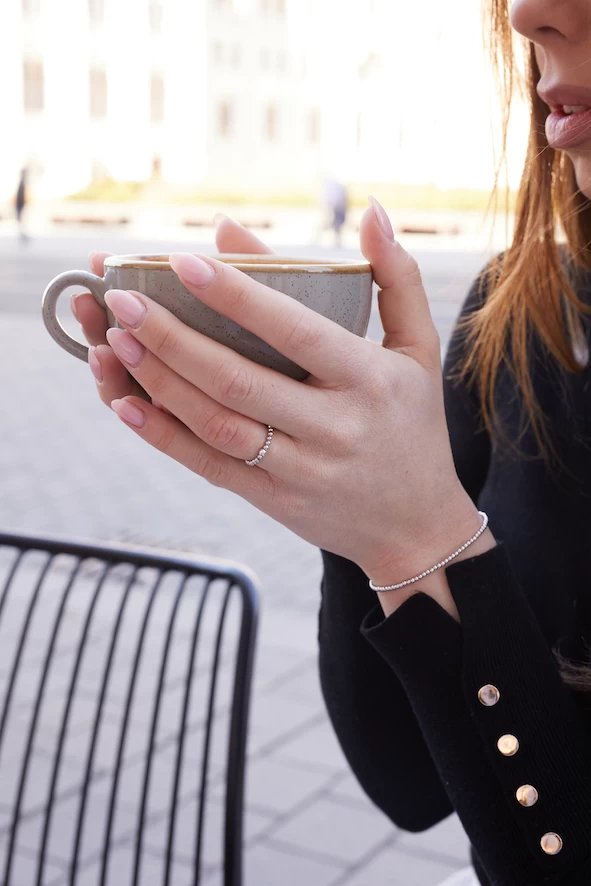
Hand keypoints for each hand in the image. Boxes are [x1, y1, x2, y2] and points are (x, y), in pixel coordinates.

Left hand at [86, 199, 480, 587]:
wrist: (415, 526)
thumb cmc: (413, 425)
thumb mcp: (419, 350)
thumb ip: (396, 278)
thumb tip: (372, 208)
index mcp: (369, 380)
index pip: (294, 331)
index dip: (236, 295)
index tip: (184, 260)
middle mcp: (333, 427)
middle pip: (238, 380)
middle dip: (172, 336)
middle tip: (122, 297)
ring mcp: (300, 470)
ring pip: (216, 423)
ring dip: (158, 380)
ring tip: (114, 339)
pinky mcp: (273, 500)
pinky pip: (209, 465)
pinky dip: (163, 435)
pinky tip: (125, 402)